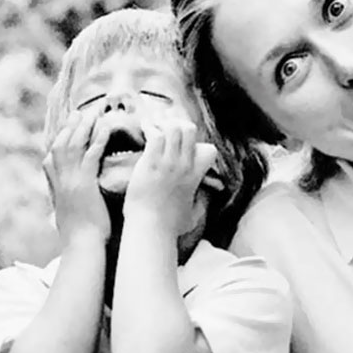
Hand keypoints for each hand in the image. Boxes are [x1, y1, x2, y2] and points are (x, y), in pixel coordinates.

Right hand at [43, 109, 110, 244]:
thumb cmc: (81, 237)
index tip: (66, 127)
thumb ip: (69, 204)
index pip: (52, 158)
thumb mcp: (69, 216)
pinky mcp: (84, 184)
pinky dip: (97, 139)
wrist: (82, 248)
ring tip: (93, 113)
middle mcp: (60, 181)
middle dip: (69, 127)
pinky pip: (90, 156)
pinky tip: (105, 128)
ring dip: (83, 127)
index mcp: (56, 188)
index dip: (59, 140)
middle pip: (60, 145)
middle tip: (79, 112)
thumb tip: (71, 202)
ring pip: (73, 145)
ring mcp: (70, 181)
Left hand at [123, 119, 216, 235]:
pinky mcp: (151, 162)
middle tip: (165, 130)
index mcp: (195, 176)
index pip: (208, 150)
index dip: (198, 146)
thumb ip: (199, 204)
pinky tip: (144, 128)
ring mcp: (168, 162)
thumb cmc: (168, 226)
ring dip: (162, 124)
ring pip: (173, 127)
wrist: (151, 228)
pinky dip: (150, 128)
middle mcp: (184, 166)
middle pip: (190, 130)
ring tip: (153, 127)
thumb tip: (201, 203)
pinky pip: (155, 134)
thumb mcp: (193, 215)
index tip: (185, 148)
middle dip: (178, 125)